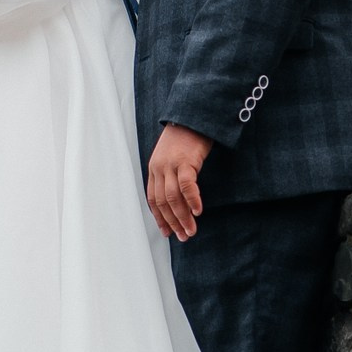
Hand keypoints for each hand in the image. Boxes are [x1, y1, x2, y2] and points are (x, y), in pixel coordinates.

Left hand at [146, 123, 213, 239]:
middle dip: (172, 222)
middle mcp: (159, 168)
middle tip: (183, 237)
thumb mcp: (171, 156)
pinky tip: (198, 212)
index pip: (153, 199)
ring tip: (191, 231)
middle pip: (162, 202)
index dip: (160, 218)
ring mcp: (171, 164)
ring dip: (182, 217)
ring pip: (173, 198)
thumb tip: (179, 197)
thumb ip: (170, 173)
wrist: (193, 115)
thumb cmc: (186, 136)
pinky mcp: (186, 160)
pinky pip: (187, 185)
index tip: (168, 232)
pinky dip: (192, 200)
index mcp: (154, 168)